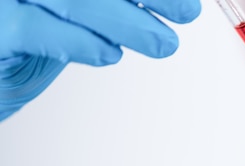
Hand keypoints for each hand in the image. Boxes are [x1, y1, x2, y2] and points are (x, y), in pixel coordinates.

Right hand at [0, 0, 200, 119]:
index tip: (186, 1)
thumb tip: (174, 1)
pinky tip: (110, 55)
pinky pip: (34, 28)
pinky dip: (79, 41)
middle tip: (187, 11)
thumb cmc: (32, 30)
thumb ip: (117, 1)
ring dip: (127, 22)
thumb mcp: (82, 8)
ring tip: (164, 43)